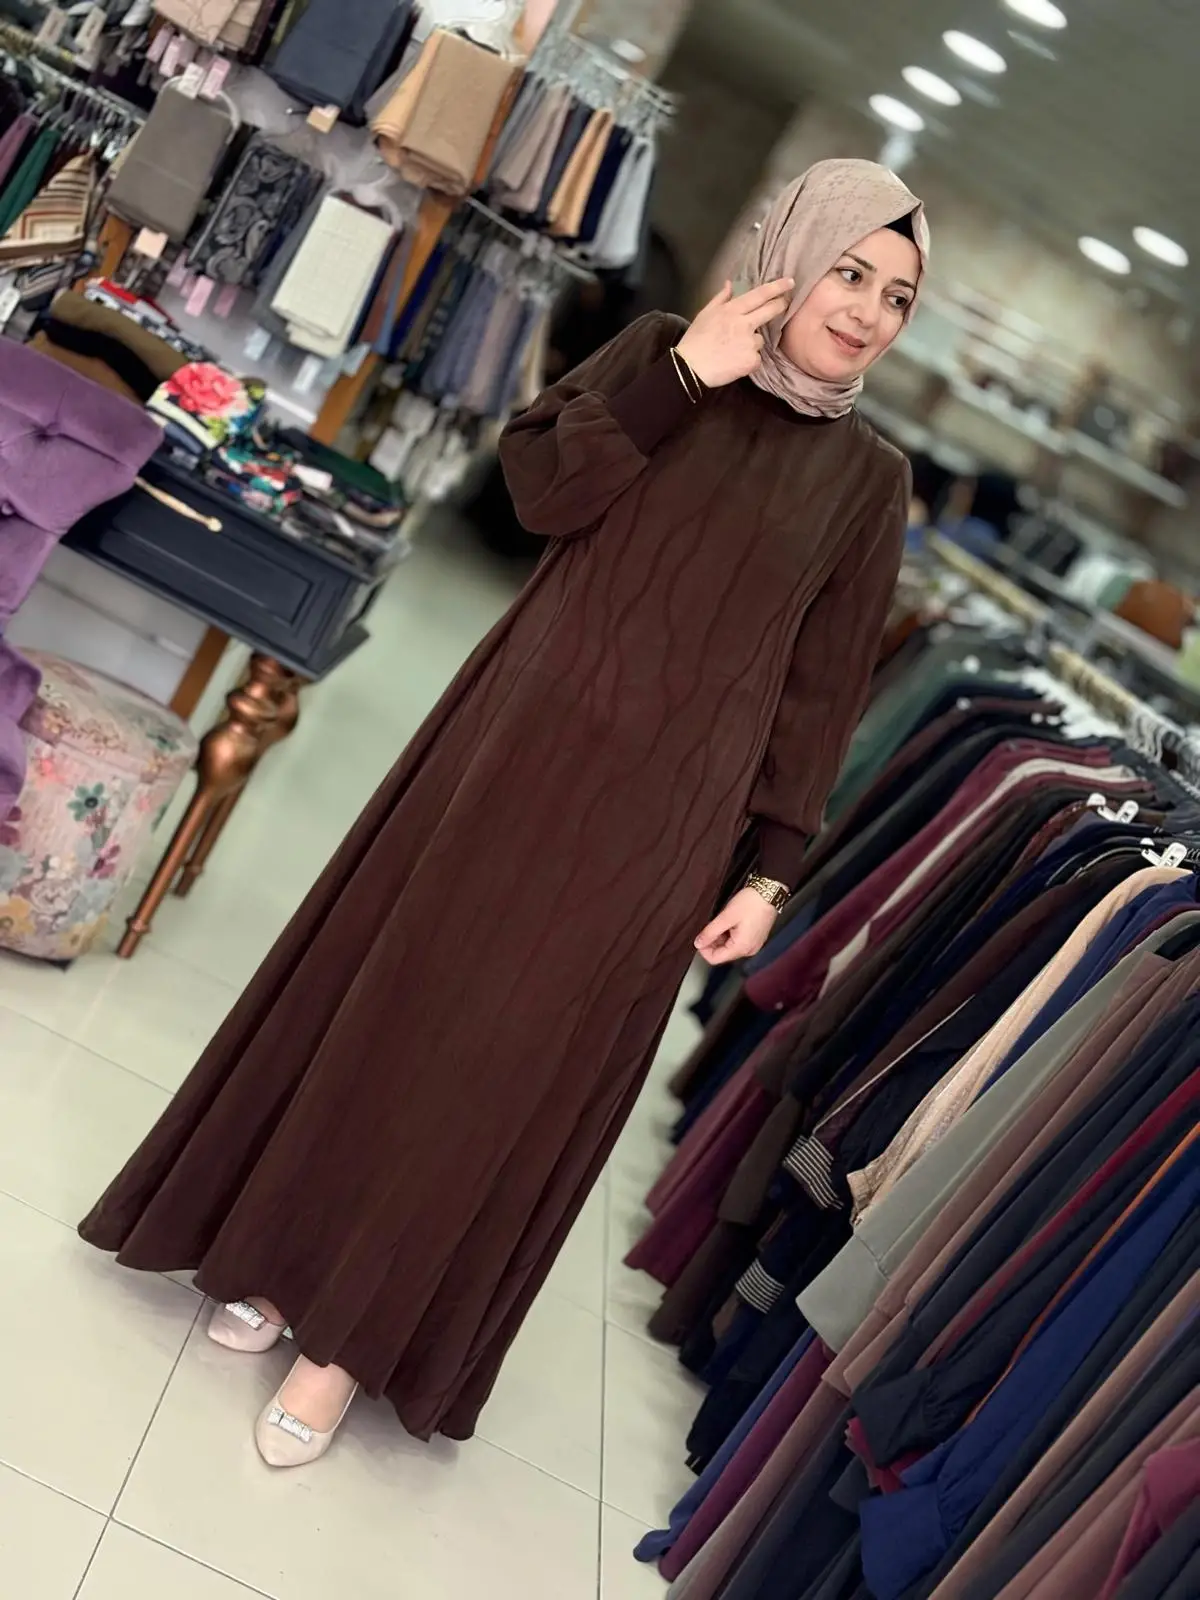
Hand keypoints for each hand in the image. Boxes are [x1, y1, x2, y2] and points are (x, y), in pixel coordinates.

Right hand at [675, 278, 794, 388]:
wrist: (690, 368)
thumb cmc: (695, 341)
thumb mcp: (705, 314)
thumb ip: (720, 298)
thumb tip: (730, 284)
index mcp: (732, 310)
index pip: (759, 295)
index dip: (777, 287)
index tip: (790, 282)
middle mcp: (743, 324)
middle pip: (771, 310)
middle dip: (781, 305)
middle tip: (786, 303)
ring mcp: (749, 342)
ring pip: (760, 339)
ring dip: (752, 343)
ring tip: (733, 350)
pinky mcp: (751, 360)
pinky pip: (756, 358)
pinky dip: (748, 361)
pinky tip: (734, 362)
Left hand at [694, 887, 779, 965]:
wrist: (770, 893)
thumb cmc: (751, 903)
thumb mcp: (726, 917)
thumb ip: (710, 932)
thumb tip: (698, 943)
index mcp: (741, 948)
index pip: (715, 959)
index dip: (704, 949)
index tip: (700, 936)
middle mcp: (749, 951)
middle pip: (723, 954)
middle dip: (713, 942)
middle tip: (711, 926)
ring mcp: (753, 945)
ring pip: (729, 948)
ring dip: (721, 938)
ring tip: (722, 922)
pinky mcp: (755, 939)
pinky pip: (738, 943)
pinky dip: (730, 935)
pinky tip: (730, 923)